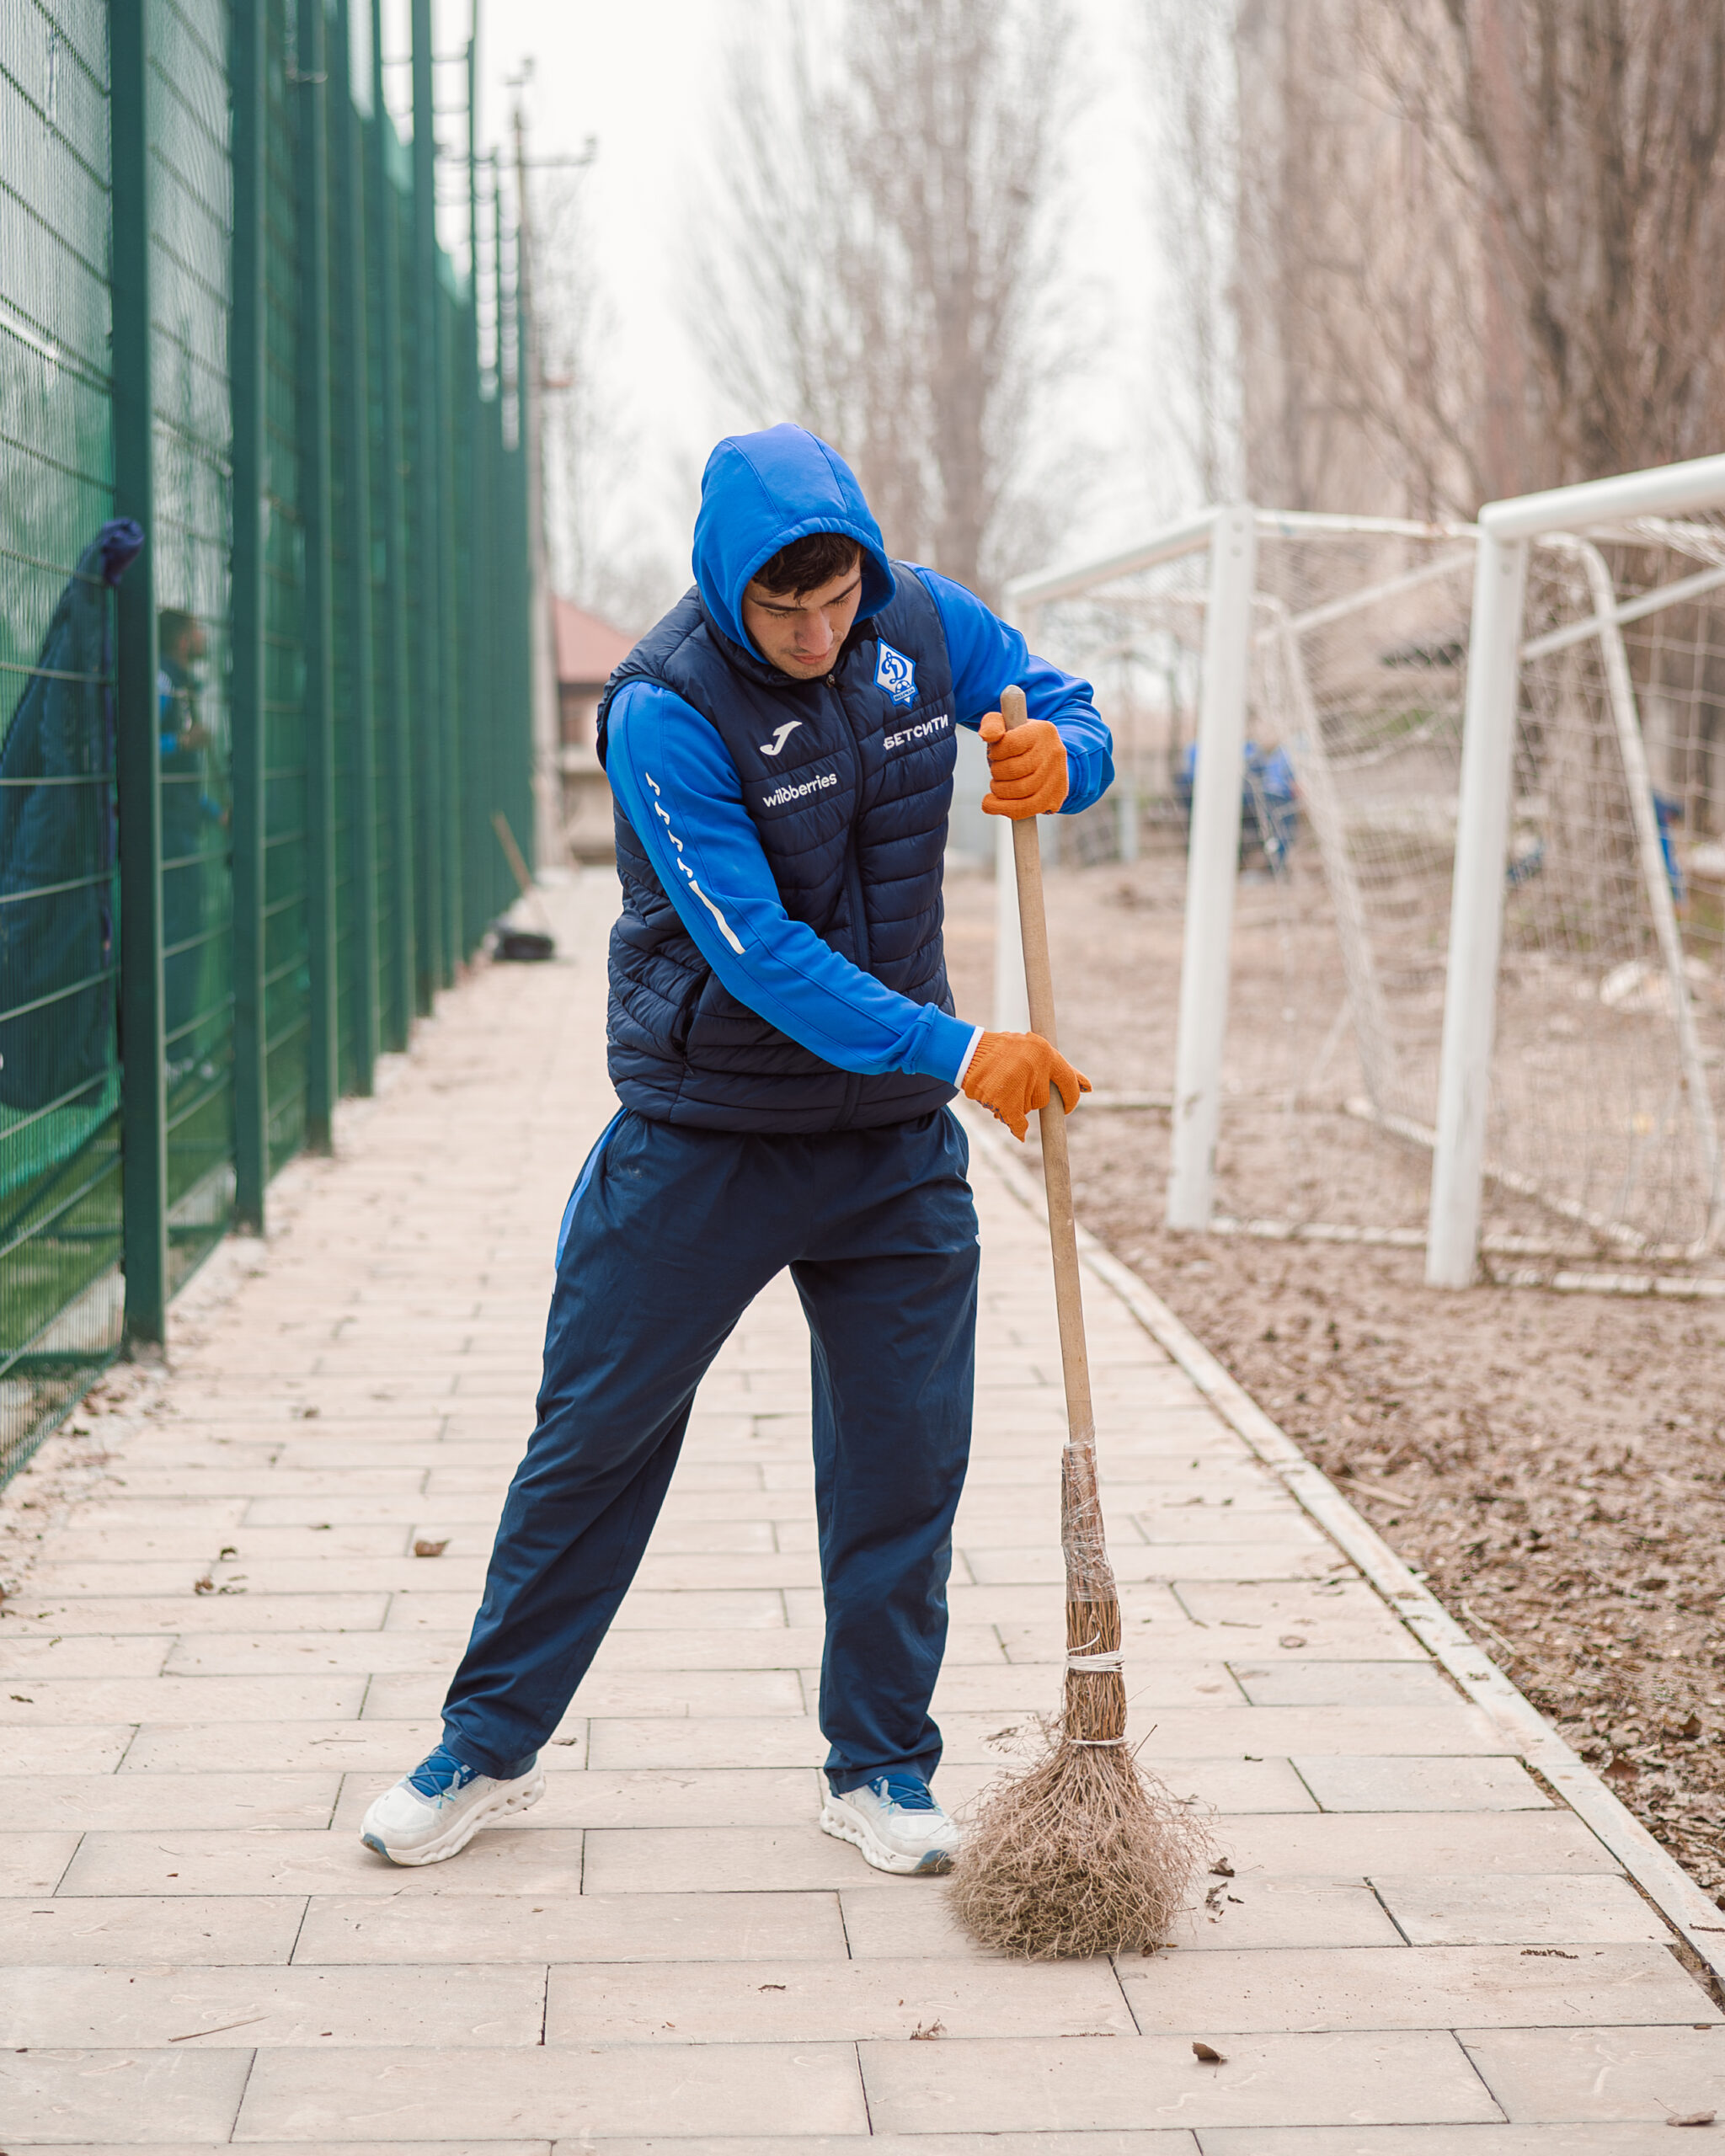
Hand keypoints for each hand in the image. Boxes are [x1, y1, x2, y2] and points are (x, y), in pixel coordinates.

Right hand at [961, 1029, 1090, 1141]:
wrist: (967, 1050)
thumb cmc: (1004, 1050)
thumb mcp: (1034, 1049)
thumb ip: (1060, 1069)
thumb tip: (1088, 1088)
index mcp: (1045, 1052)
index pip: (1068, 1081)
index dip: (1070, 1098)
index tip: (1066, 1108)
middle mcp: (1034, 1066)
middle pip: (1042, 1099)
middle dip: (1029, 1098)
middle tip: (1013, 1085)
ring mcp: (1018, 1082)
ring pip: (1026, 1108)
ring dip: (1015, 1105)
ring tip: (999, 1087)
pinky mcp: (1004, 1098)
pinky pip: (1018, 1123)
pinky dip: (1017, 1128)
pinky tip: (1018, 1130)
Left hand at [979, 709, 1068, 819]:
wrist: (1046, 760)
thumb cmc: (1020, 743)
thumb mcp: (1006, 726)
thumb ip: (992, 725)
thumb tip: (986, 735)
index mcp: (1042, 731)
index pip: (1008, 744)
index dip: (995, 753)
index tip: (996, 754)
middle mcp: (1054, 753)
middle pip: (1012, 770)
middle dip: (996, 773)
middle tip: (997, 771)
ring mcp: (1057, 778)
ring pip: (1018, 791)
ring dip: (998, 791)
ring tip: (998, 785)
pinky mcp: (1055, 798)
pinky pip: (1025, 809)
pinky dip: (1003, 809)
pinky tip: (992, 804)